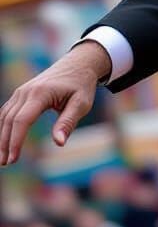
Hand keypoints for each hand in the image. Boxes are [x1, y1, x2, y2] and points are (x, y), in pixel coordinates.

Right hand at [0, 40, 110, 165]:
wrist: (79, 63)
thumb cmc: (81, 85)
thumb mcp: (81, 103)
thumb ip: (68, 123)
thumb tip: (59, 143)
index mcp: (41, 93)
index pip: (22, 120)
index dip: (15, 141)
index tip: (13, 159)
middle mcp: (27, 91)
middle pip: (10, 120)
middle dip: (5, 143)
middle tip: (6, 163)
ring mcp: (22, 91)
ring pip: (5, 116)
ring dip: (2, 136)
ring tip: (4, 156)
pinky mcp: (21, 93)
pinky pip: (7, 111)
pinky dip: (4, 126)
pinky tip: (5, 140)